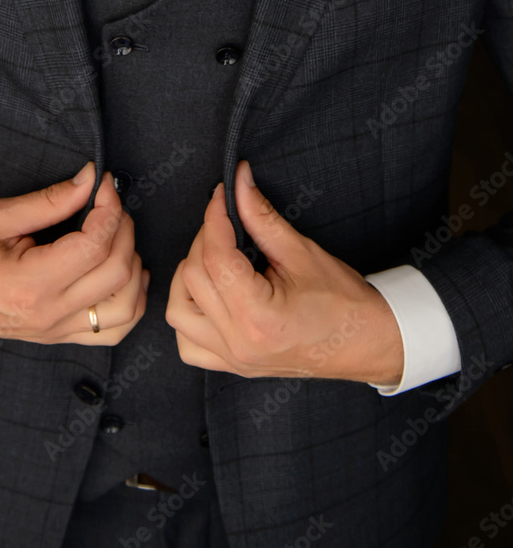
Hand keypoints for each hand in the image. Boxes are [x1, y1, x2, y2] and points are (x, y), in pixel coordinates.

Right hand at [0, 163, 149, 345]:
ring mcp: (57, 330)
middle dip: (124, 230)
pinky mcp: (61, 337)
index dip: (109, 209)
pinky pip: (114, 331)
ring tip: (117, 238)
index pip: (93, 246)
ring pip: (126, 307)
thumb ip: (47, 201)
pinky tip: (126, 275)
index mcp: (29, 284)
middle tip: (110, 206)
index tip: (104, 186)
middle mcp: (49, 313)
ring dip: (133, 266)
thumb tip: (88, 181)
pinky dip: (131, 301)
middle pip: (117, 273)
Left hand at [166, 160, 403, 384]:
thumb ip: (262, 217)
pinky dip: (189, 314)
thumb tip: (239, 182)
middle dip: (204, 240)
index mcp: (259, 318)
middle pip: (193, 278)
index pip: (216, 258)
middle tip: (226, 222)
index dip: (214, 218)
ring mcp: (233, 358)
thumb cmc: (345, 303)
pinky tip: (209, 294)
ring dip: (189, 277)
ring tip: (216, 257)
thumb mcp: (303, 252)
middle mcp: (239, 343)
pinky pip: (189, 343)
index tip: (221, 195)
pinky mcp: (233, 364)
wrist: (368, 342)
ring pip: (179, 313)